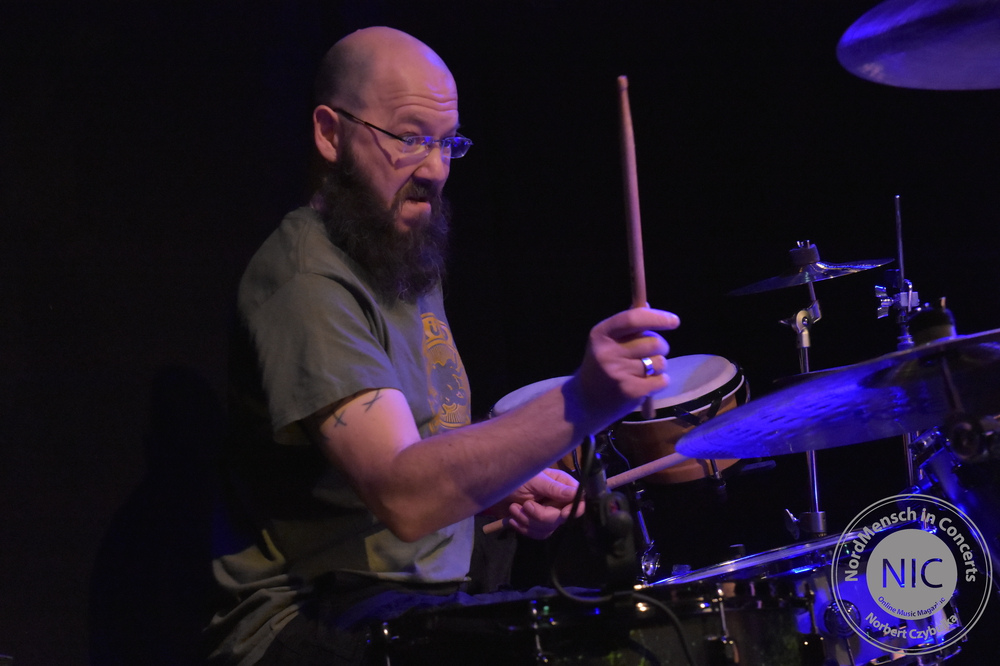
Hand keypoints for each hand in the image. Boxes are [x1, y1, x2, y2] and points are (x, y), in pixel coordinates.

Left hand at [491, 468, 583, 539]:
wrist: (494, 487)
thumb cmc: (515, 476)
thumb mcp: (535, 480)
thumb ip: (555, 488)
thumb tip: (578, 493)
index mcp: (562, 484)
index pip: (579, 500)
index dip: (573, 509)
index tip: (562, 513)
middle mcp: (558, 500)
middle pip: (561, 518)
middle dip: (541, 515)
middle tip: (525, 505)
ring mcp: (548, 513)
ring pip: (548, 528)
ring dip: (528, 521)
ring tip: (514, 509)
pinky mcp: (537, 524)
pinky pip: (538, 534)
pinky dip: (524, 528)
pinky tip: (513, 519)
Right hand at [569, 307, 679, 430]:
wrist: (586, 402)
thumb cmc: (601, 366)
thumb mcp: (606, 342)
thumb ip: (627, 326)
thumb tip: (649, 306)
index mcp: (600, 334)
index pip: (633, 319)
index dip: (657, 318)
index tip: (674, 321)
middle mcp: (607, 353)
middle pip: (653, 342)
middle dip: (661, 346)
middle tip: (652, 353)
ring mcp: (618, 373)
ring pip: (660, 363)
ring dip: (658, 366)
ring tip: (643, 371)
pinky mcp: (630, 392)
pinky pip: (661, 380)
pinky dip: (659, 382)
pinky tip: (645, 384)